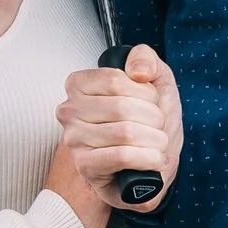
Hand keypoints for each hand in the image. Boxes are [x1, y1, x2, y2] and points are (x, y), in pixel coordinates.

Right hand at [48, 47, 182, 227]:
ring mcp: (74, 139)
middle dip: (154, 118)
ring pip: (126, 132)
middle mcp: (70, 110)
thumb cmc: (147, 124)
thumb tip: (138, 71)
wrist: (148, 167)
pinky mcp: (86, 166)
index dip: (144, 93)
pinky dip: (149, 158)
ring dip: (155, 140)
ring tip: (156, 144)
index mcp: (80, 85)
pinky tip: (153, 159)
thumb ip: (147, 60)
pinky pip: (123, 156)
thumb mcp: (155, 83)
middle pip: (122, 106)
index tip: (150, 102)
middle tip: (157, 128)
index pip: (115, 80)